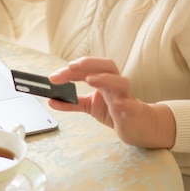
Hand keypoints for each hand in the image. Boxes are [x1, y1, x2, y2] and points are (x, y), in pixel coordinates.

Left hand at [49, 57, 175, 148]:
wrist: (138, 126)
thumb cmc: (115, 111)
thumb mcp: (90, 106)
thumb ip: (72, 102)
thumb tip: (50, 100)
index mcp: (104, 80)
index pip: (87, 69)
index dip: (70, 71)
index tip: (54, 77)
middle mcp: (115, 85)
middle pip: (107, 66)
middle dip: (88, 64)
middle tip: (70, 67)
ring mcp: (126, 97)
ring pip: (121, 82)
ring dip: (105, 78)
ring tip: (90, 80)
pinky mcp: (135, 112)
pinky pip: (133, 105)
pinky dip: (126, 103)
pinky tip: (117, 104)